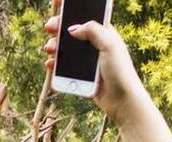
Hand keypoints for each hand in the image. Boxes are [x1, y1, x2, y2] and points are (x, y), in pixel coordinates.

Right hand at [43, 2, 145, 119]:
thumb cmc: (120, 72)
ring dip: (55, 46)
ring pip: (66, 50)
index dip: (72, 12)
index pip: (86, 17)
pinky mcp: (82, 77)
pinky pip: (65, 68)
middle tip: (49, 28)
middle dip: (59, 29)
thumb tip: (73, 28)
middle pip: (72, 32)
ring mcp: (88, 62)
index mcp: (103, 34)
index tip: (57, 6)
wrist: (122, 101)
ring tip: (49, 49)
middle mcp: (95, 46)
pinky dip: (56, 65)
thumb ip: (92, 30)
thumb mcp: (110, 45)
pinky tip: (50, 64)